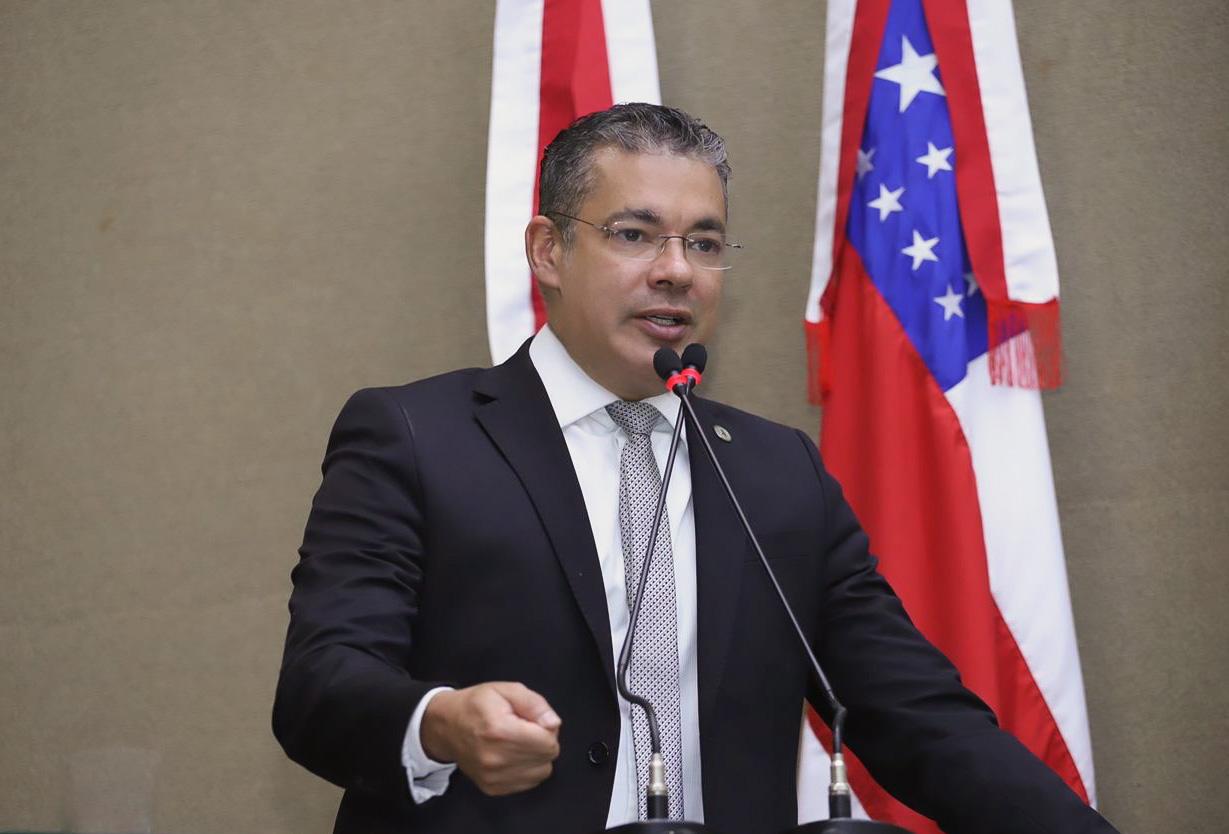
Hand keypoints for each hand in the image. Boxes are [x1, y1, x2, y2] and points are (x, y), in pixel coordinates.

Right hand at [420, 682, 561, 795]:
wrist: (446, 726)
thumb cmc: (477, 704)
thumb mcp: (506, 690)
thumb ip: (534, 703)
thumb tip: (553, 724)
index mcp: (500, 731)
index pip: (548, 742)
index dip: (547, 728)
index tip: (532, 720)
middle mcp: (496, 759)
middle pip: (546, 758)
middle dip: (543, 741)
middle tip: (526, 729)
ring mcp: (493, 777)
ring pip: (541, 773)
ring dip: (536, 757)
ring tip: (519, 742)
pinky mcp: (492, 788)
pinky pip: (528, 783)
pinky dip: (527, 769)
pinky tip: (513, 755)